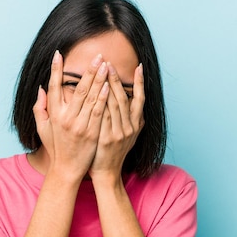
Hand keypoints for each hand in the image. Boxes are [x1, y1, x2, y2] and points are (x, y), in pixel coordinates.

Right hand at [33, 51, 109, 181]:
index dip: (56, 70)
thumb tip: (41, 88)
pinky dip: (103, 98)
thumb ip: (40, 108)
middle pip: (77, 89)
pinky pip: (98, 112)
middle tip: (97, 56)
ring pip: (90, 98)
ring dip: (98, 80)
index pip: (54, 87)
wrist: (67, 169)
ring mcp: (79, 126)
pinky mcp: (91, 133)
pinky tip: (108, 86)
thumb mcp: (43, 128)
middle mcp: (66, 118)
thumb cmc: (56, 146)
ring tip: (105, 65)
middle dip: (88, 71)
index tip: (58, 54)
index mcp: (53, 115)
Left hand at [88, 63, 144, 182]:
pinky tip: (96, 90)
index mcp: (136, 125)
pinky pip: (103, 116)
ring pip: (114, 104)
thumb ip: (134, 122)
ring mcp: (119, 133)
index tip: (139, 67)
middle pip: (124, 98)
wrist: (106, 173)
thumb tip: (138, 108)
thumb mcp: (129, 137)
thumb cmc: (113, 153)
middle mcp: (130, 128)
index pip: (140, 99)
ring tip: (102, 71)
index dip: (140, 83)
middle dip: (116, 80)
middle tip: (109, 63)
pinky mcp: (107, 139)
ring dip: (108, 86)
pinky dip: (100, 102)